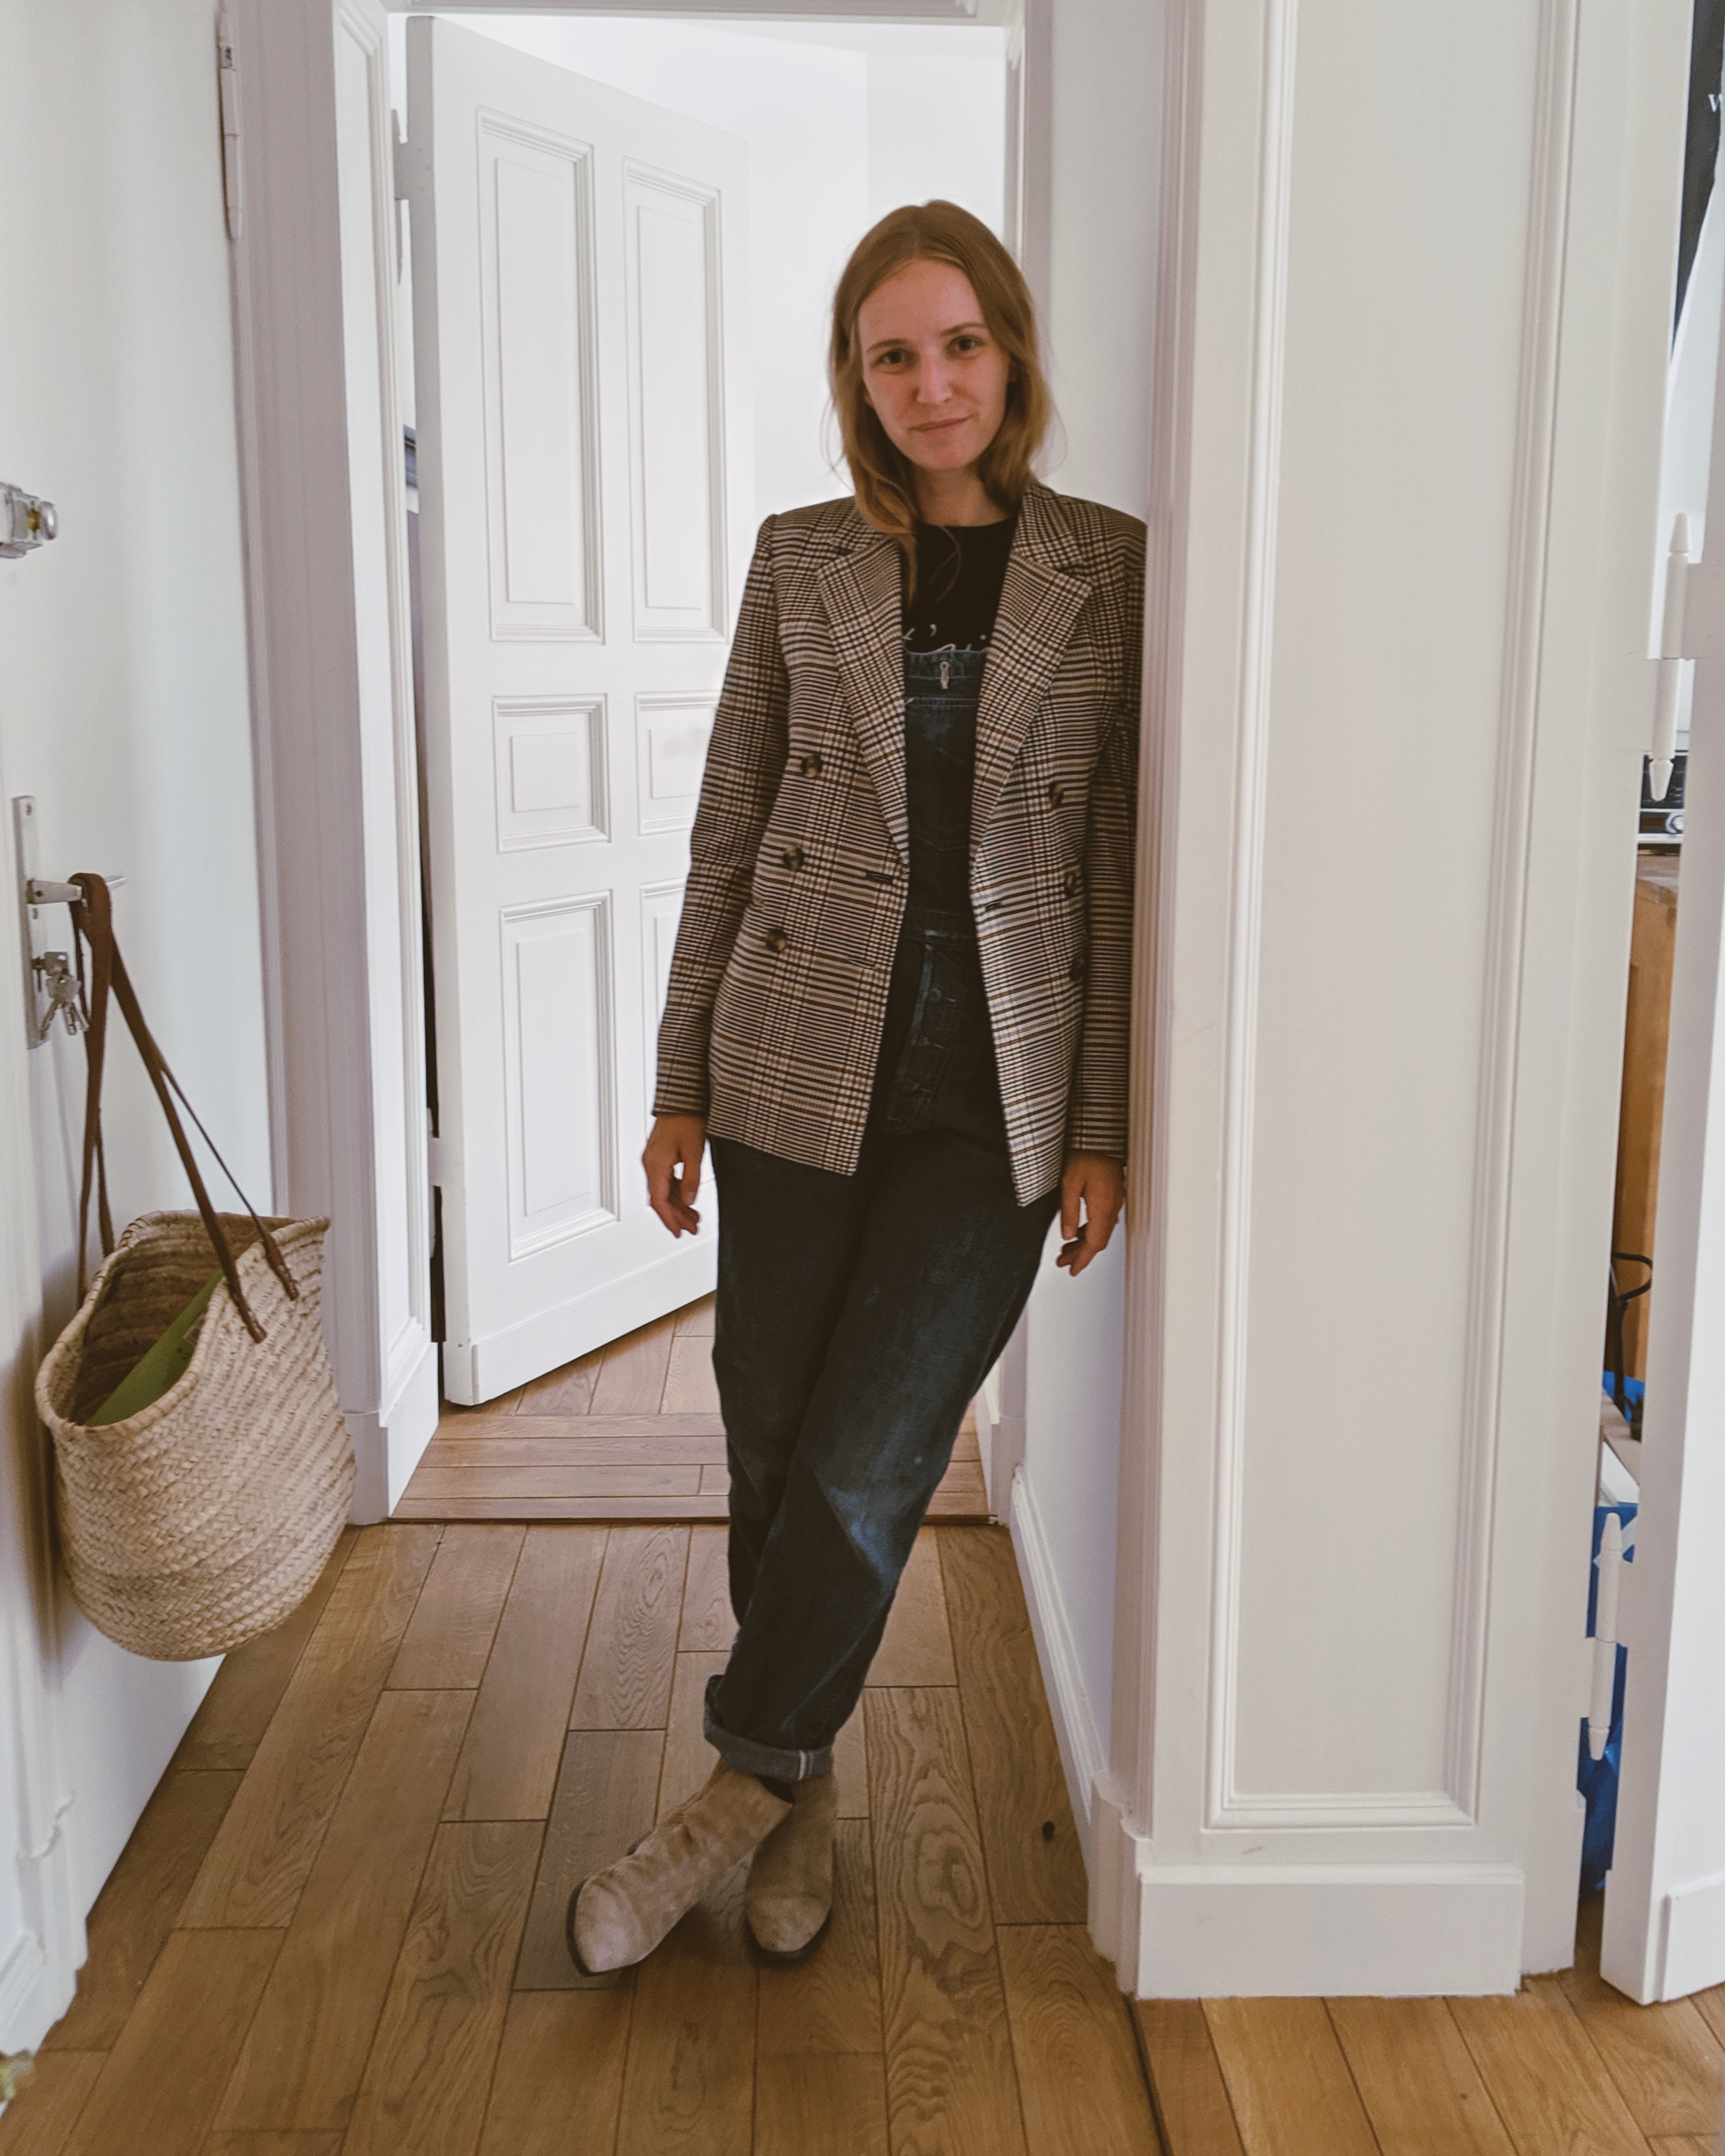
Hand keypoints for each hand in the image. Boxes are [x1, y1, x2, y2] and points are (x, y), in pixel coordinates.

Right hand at [643, 1114, 706, 1236]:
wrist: (681, 1098)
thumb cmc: (686, 1119)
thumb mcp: (694, 1151)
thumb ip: (691, 1179)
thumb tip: (690, 1201)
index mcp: (655, 1164)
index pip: (658, 1201)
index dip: (669, 1220)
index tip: (678, 1232)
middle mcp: (650, 1164)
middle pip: (660, 1199)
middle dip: (676, 1217)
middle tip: (692, 1229)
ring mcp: (654, 1160)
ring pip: (664, 1191)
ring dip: (678, 1206)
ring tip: (694, 1218)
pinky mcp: (660, 1156)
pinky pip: (665, 1181)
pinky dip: (677, 1193)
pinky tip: (688, 1200)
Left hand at [1056, 1151, 1123, 1274]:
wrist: (1100, 1135)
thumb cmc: (1085, 1154)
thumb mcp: (1069, 1183)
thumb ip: (1069, 1212)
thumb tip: (1068, 1236)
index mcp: (1102, 1207)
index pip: (1094, 1243)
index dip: (1082, 1259)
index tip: (1072, 1271)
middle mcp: (1111, 1207)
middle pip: (1098, 1240)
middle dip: (1080, 1254)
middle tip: (1063, 1262)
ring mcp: (1113, 1201)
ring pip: (1100, 1231)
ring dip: (1084, 1243)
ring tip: (1066, 1249)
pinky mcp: (1111, 1195)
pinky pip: (1102, 1221)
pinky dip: (1089, 1231)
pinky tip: (1078, 1231)